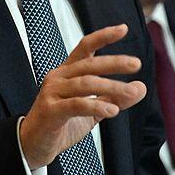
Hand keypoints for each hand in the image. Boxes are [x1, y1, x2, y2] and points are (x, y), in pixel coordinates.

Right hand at [19, 23, 146, 168]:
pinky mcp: (50, 110)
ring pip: (85, 83)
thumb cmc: (61, 124)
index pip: (85, 47)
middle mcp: (59, 77)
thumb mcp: (93, 110)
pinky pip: (76, 104)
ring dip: (111, 87)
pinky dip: (96, 106)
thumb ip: (114, 98)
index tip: (123, 29)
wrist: (34, 145)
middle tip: (136, 64)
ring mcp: (52, 92)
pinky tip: (113, 110)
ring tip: (130, 91)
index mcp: (68, 72)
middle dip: (114, 62)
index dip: (103, 36)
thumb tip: (140, 88)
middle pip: (89, 64)